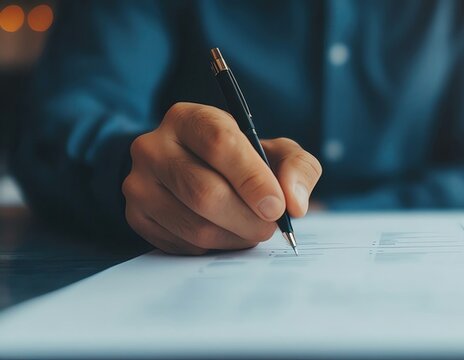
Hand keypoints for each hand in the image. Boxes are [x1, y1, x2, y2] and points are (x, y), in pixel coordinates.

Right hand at [123, 102, 321, 254]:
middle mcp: (153, 146)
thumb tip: (295, 202)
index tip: (278, 207)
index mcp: (189, 119)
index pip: (220, 144)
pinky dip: (216, 246)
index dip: (253, 179)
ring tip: (252, 230)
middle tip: (270, 226)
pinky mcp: (137, 217)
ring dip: (236, 236)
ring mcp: (139, 183)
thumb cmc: (244, 161)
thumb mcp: (277, 152)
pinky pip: (183, 244)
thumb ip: (298, 167)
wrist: (200, 174)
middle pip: (205, 192)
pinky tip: (227, 233)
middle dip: (248, 218)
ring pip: (195, 225)